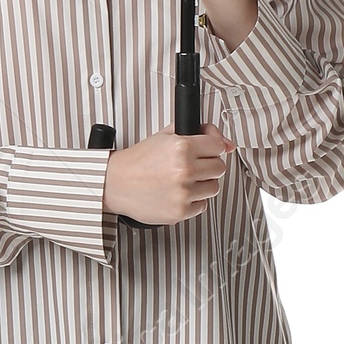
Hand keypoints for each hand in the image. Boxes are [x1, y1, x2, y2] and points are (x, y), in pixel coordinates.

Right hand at [103, 124, 235, 224]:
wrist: (116, 183)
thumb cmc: (138, 161)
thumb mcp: (166, 135)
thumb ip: (200, 132)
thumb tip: (228, 143)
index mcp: (182, 147)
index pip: (218, 147)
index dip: (210, 148)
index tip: (203, 151)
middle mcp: (184, 170)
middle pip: (219, 168)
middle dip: (207, 166)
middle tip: (190, 166)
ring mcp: (183, 193)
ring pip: (213, 187)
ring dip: (201, 184)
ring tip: (182, 180)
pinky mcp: (180, 211)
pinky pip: (202, 205)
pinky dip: (192, 201)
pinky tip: (177, 193)